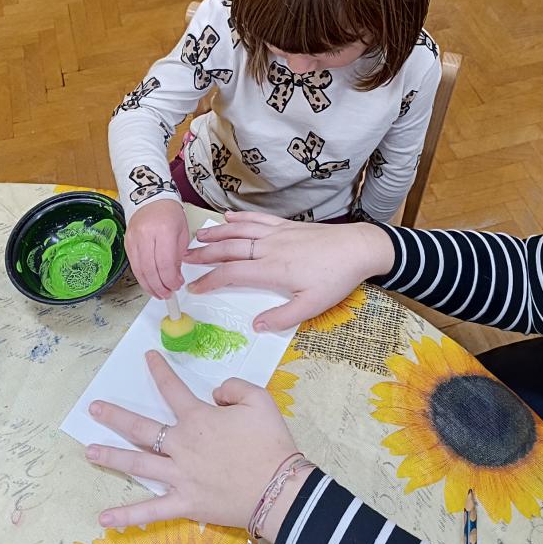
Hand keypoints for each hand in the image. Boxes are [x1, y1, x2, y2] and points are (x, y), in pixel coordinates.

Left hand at [87, 351, 307, 541]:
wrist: (280, 488)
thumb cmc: (270, 443)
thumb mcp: (260, 400)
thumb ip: (233, 387)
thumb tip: (215, 393)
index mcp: (198, 419)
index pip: (172, 389)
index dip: (159, 370)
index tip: (148, 356)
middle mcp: (181, 445)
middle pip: (141, 429)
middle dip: (115, 417)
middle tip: (94, 408)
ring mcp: (179, 476)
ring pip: (138, 465)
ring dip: (112, 457)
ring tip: (89, 452)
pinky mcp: (185, 504)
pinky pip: (151, 511)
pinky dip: (128, 516)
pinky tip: (105, 518)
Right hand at [125, 200, 188, 297]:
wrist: (151, 198)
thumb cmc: (169, 213)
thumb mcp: (182, 233)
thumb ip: (178, 256)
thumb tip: (173, 277)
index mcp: (164, 230)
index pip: (165, 263)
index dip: (171, 280)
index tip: (177, 285)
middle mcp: (146, 234)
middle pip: (150, 269)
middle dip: (160, 287)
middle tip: (168, 294)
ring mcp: (133, 239)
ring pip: (139, 270)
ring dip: (149, 286)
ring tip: (159, 293)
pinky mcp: (126, 243)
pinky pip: (133, 265)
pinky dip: (142, 277)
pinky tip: (149, 284)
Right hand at [183, 212, 395, 330]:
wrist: (358, 248)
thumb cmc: (337, 278)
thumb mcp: (312, 306)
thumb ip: (282, 317)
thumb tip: (255, 326)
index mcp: (272, 269)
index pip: (232, 274)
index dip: (209, 281)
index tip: (193, 287)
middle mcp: (270, 248)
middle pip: (229, 249)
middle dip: (204, 254)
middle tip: (183, 258)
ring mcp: (278, 233)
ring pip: (240, 231)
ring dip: (216, 234)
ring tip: (197, 236)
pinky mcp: (287, 225)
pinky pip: (258, 219)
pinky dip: (241, 218)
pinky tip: (229, 217)